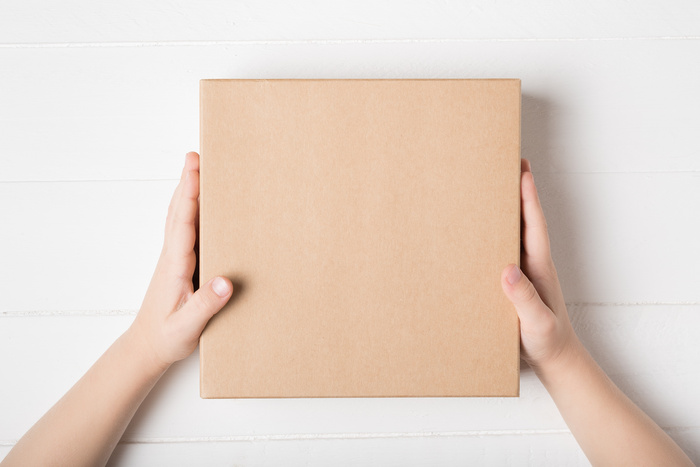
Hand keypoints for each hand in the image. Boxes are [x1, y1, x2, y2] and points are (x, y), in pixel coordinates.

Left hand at [127, 151, 232, 370]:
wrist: (146, 347)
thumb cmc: (166, 336)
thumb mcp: (187, 327)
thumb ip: (205, 306)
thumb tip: (225, 282)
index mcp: (175, 265)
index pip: (183, 222)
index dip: (190, 194)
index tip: (194, 168)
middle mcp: (172, 256)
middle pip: (179, 211)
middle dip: (187, 181)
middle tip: (197, 154)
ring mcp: (173, 258)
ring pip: (179, 216)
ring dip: (187, 191)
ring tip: (198, 168)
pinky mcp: (178, 263)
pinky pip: (184, 228)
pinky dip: (190, 208)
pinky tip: (198, 204)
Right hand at [500, 159, 579, 371]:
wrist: (555, 359)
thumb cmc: (548, 342)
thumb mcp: (537, 323)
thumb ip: (525, 299)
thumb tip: (507, 269)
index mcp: (539, 267)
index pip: (534, 225)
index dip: (528, 197)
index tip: (522, 170)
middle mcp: (532, 264)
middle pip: (524, 221)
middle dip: (516, 193)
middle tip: (504, 167)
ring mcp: (525, 273)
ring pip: (513, 234)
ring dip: (504, 212)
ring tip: (487, 191)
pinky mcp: (515, 283)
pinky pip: (504, 252)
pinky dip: (494, 236)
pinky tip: (480, 235)